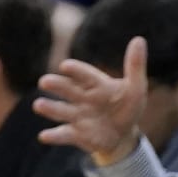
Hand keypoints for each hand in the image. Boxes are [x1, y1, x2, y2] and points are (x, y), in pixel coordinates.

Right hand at [35, 35, 147, 165]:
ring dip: (50, 108)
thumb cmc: (126, 107)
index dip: (76, 71)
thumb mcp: (136, 89)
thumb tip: (139, 39)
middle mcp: (81, 98)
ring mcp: (76, 116)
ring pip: (61, 110)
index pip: (84, 75)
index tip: (65, 66)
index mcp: (94, 84)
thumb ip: (134, 66)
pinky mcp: (75, 134)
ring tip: (38, 106)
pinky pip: (63, 134)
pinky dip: (54, 136)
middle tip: (45, 82)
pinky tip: (43, 136)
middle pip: (67, 89)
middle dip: (56, 86)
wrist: (122, 135)